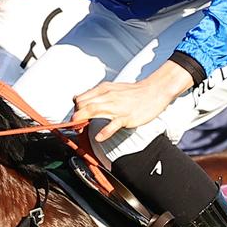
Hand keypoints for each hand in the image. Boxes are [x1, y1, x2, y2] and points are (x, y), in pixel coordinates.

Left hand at [72, 61, 194, 142]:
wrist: (155, 90)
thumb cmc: (135, 92)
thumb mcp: (113, 88)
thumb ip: (98, 95)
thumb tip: (82, 99)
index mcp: (104, 90)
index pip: (82, 98)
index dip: (75, 108)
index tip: (73, 117)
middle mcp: (108, 97)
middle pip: (84, 104)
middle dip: (75, 115)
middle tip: (72, 125)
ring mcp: (117, 107)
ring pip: (95, 110)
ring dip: (83, 119)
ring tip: (77, 127)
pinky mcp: (126, 116)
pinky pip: (113, 124)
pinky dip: (105, 132)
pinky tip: (99, 137)